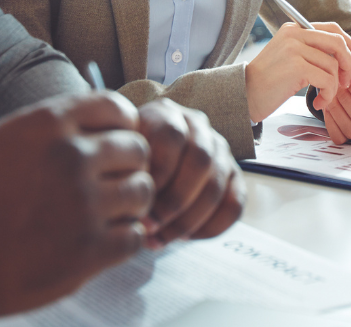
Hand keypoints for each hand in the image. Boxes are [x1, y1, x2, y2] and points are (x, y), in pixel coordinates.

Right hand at [0, 92, 152, 316]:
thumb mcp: (6, 136)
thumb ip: (52, 125)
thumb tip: (95, 120)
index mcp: (51, 123)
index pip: (116, 108)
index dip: (124, 125)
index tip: (118, 141)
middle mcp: (73, 156)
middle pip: (137, 149)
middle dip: (130, 165)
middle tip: (115, 182)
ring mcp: (84, 202)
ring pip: (142, 191)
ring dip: (132, 202)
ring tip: (112, 212)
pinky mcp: (89, 248)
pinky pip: (134, 235)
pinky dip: (126, 237)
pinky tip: (106, 239)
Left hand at [136, 99, 245, 246]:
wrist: (140, 163)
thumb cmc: (124, 162)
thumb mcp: (116, 155)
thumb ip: (124, 168)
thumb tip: (135, 202)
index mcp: (166, 113)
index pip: (172, 135)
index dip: (158, 171)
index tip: (138, 200)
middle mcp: (197, 125)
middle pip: (200, 160)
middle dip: (174, 201)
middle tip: (151, 226)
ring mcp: (219, 149)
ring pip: (216, 185)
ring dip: (188, 220)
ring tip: (162, 238)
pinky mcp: (233, 175)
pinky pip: (234, 205)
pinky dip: (211, 227)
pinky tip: (185, 238)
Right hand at [244, 21, 350, 122]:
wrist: (245, 95)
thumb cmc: (268, 82)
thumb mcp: (289, 58)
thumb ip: (311, 51)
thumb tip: (346, 57)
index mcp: (294, 29)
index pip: (333, 29)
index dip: (350, 47)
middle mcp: (294, 34)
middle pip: (338, 42)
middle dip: (350, 64)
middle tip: (348, 82)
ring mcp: (294, 49)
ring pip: (334, 65)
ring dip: (335, 87)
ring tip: (325, 98)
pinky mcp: (296, 66)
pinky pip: (327, 79)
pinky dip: (328, 95)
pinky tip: (319, 103)